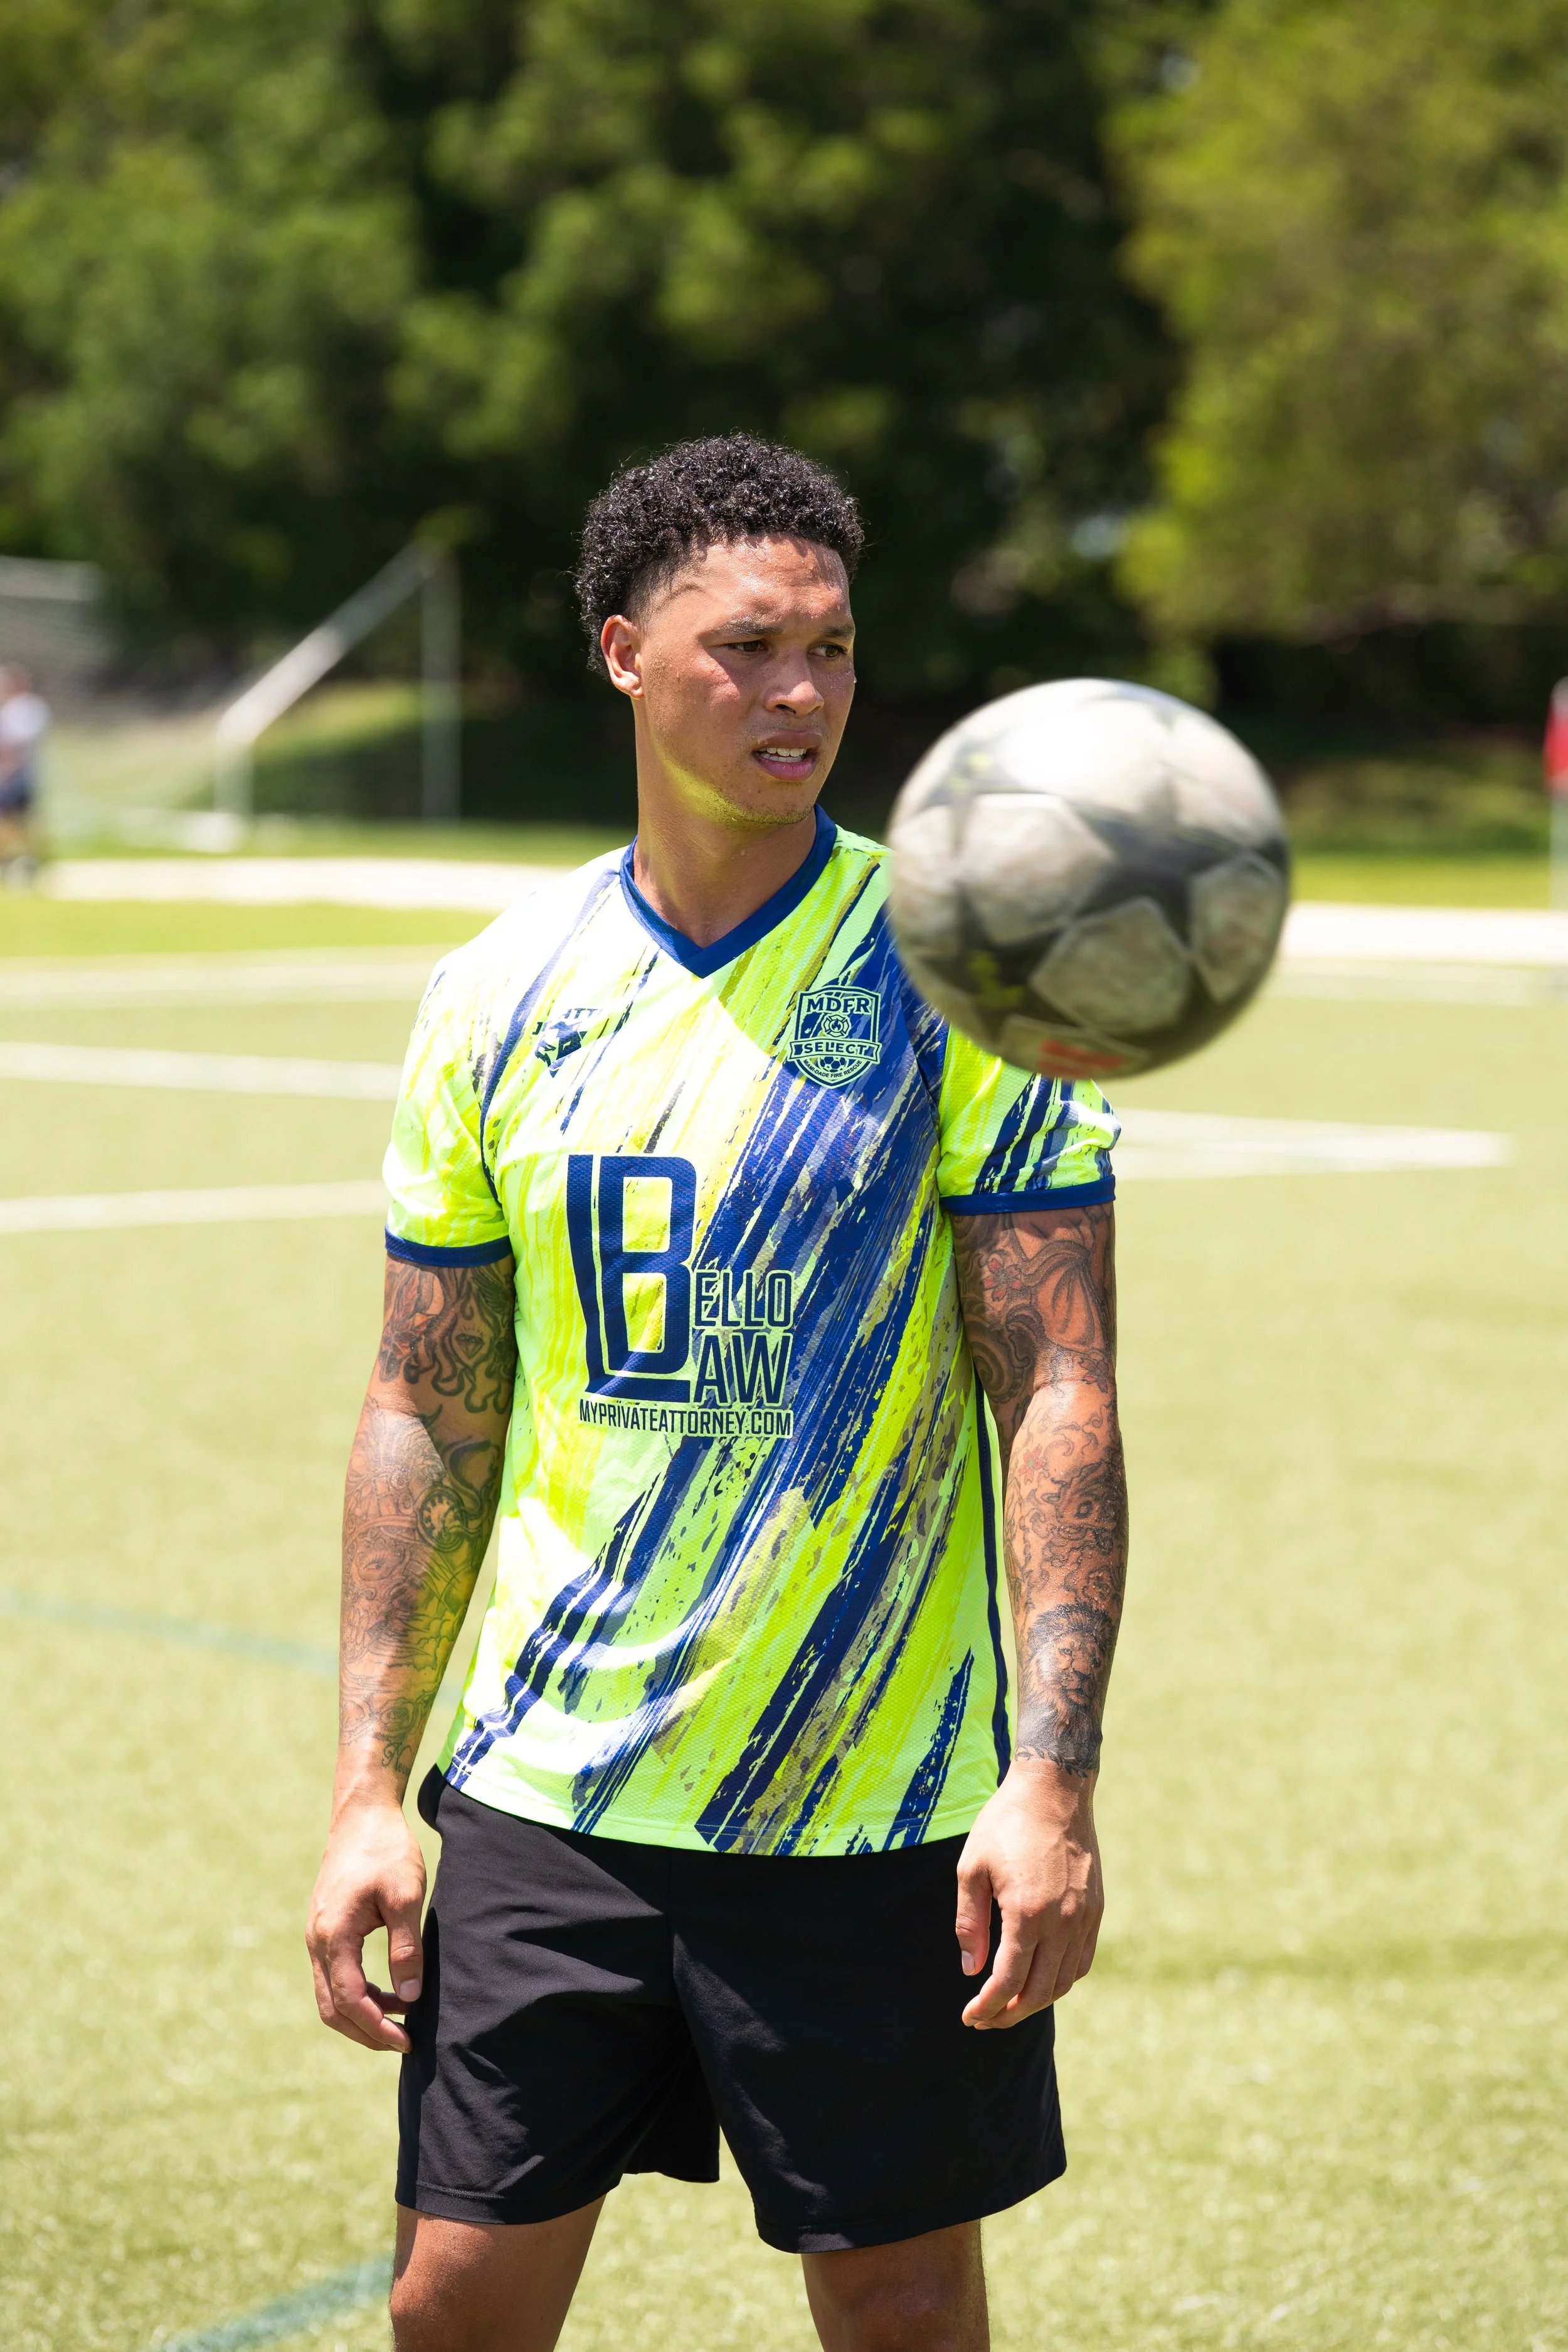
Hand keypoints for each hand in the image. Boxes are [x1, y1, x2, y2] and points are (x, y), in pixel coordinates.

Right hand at [306, 1796, 426, 2052]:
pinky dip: (359, 1993)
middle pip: (333, 2008)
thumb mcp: (405, 1896)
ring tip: (403, 2018)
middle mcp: (317, 1941)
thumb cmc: (386, 1849)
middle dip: (366, 2032)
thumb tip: (411, 1996)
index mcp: (333, 1935)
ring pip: (330, 1996)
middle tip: (404, 2042)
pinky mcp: (325, 1930)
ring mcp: (317, 1936)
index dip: (377, 2028)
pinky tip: (391, 1992)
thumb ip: (406, 1948)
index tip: (407, 2041)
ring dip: (363, 2014)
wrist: (362, 1814)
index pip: (350, 2000)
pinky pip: (335, 1976)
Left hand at [954, 1759, 1102, 2028]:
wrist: (1053, 1789)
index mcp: (1027, 1912)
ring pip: (1065, 1981)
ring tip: (1010, 2005)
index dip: (987, 2006)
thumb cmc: (1005, 1823)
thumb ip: (969, 1923)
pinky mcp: (1096, 1909)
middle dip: (1010, 2014)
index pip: (1008, 1981)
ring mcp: (1084, 1917)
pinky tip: (1041, 1979)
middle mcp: (1062, 1921)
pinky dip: (1062, 1979)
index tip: (969, 2017)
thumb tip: (971, 1970)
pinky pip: (1082, 1960)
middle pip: (1040, 1992)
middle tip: (986, 2020)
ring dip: (1037, 2001)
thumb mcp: (971, 1868)